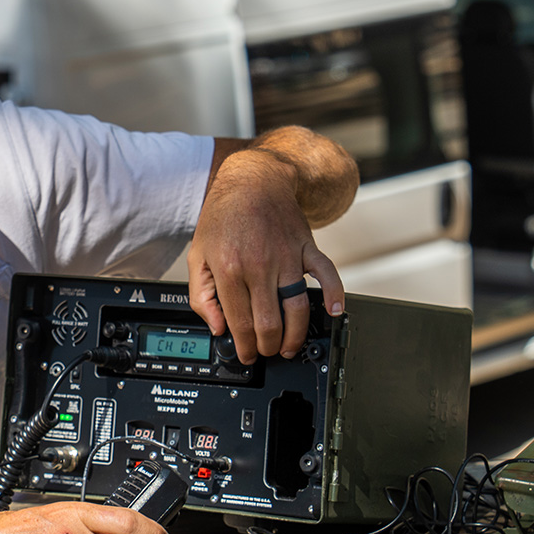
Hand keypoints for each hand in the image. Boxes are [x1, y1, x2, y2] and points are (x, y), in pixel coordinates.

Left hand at [188, 134, 350, 362]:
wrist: (253, 179)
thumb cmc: (224, 217)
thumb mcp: (198, 255)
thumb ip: (201, 294)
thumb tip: (217, 326)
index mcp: (230, 269)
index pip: (240, 322)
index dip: (244, 346)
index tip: (246, 354)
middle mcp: (259, 265)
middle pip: (269, 323)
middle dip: (267, 347)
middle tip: (266, 352)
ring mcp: (286, 257)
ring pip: (296, 309)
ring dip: (295, 335)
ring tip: (289, 346)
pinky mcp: (306, 248)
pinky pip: (327, 275)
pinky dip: (334, 295)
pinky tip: (335, 312)